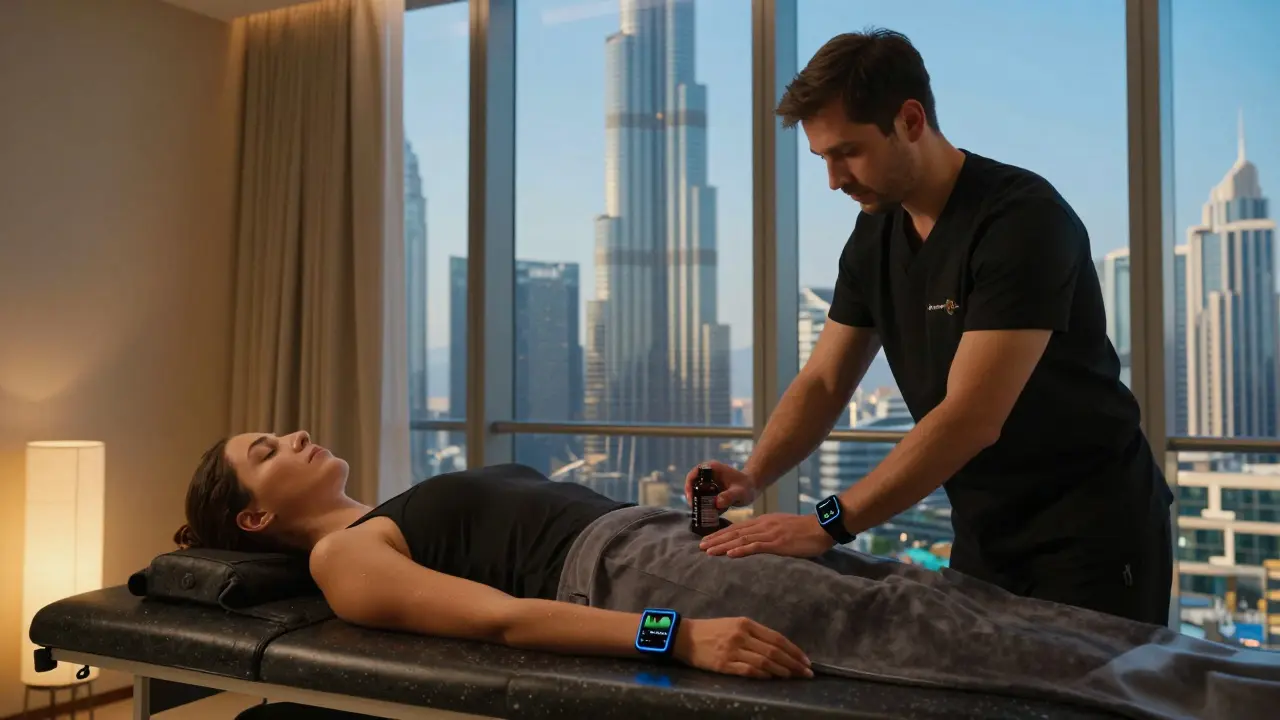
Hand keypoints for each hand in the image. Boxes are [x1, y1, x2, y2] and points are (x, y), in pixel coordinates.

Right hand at [675, 617, 812, 678]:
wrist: (685, 637)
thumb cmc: (712, 631)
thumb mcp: (734, 625)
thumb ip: (755, 635)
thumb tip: (778, 649)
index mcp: (746, 623)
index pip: (776, 638)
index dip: (793, 650)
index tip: (806, 660)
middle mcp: (741, 635)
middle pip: (774, 650)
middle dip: (794, 662)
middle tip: (807, 672)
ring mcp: (733, 650)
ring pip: (764, 661)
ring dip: (782, 670)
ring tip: (793, 676)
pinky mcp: (724, 664)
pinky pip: (749, 670)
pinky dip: (763, 675)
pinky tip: (772, 678)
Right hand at [684, 461, 761, 509]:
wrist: (752, 488)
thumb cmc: (747, 487)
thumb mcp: (740, 492)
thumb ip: (730, 496)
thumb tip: (717, 503)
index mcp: (712, 468)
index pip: (694, 473)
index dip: (689, 485)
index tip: (691, 498)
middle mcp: (708, 474)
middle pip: (693, 485)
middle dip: (693, 498)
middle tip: (696, 509)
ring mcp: (708, 483)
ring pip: (697, 493)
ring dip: (699, 504)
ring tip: (708, 513)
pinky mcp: (710, 491)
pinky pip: (703, 499)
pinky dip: (706, 507)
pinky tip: (717, 512)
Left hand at [699, 513, 834, 558]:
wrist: (821, 527)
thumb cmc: (804, 530)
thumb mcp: (781, 527)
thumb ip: (768, 532)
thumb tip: (756, 540)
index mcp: (763, 522)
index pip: (737, 528)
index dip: (721, 534)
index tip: (708, 540)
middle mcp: (763, 525)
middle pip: (734, 533)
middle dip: (716, 540)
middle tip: (700, 547)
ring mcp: (769, 534)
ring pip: (741, 539)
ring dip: (723, 546)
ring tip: (709, 551)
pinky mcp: (777, 543)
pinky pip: (756, 546)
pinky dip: (741, 550)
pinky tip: (730, 554)